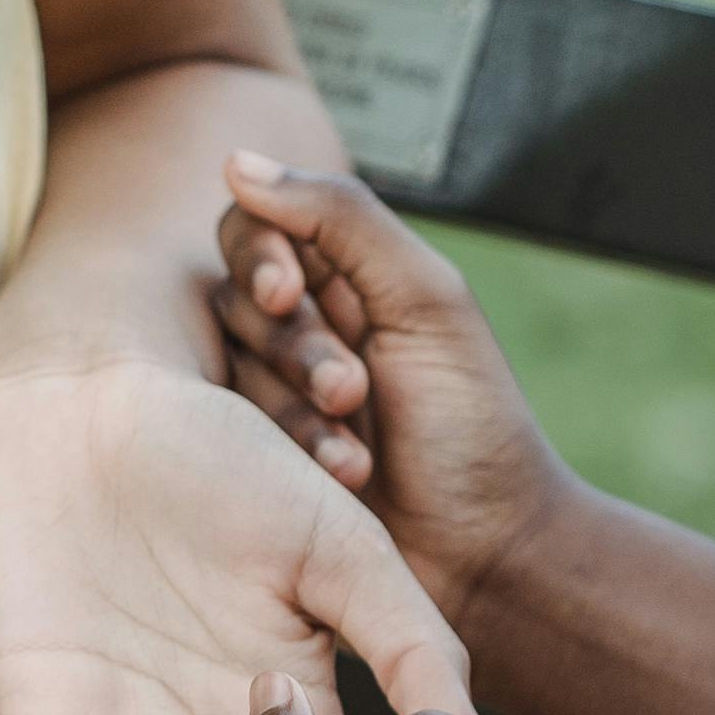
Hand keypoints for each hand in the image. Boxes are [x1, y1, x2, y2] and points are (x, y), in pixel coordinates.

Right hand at [217, 153, 570, 630]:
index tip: (287, 295)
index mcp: (343, 277)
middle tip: (349, 390)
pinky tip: (342, 477)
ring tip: (356, 451)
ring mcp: (273, 396)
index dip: (258, 255)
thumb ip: (341, 218)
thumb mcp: (425, 300)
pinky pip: (226, 435)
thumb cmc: (471, 423)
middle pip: (233, 300)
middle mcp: (299, 328)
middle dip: (288, 346)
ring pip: (228, 370)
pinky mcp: (256, 461)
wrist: (488, 553)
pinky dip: (288, 450)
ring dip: (292, 407)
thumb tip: (236, 160)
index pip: (256, 228)